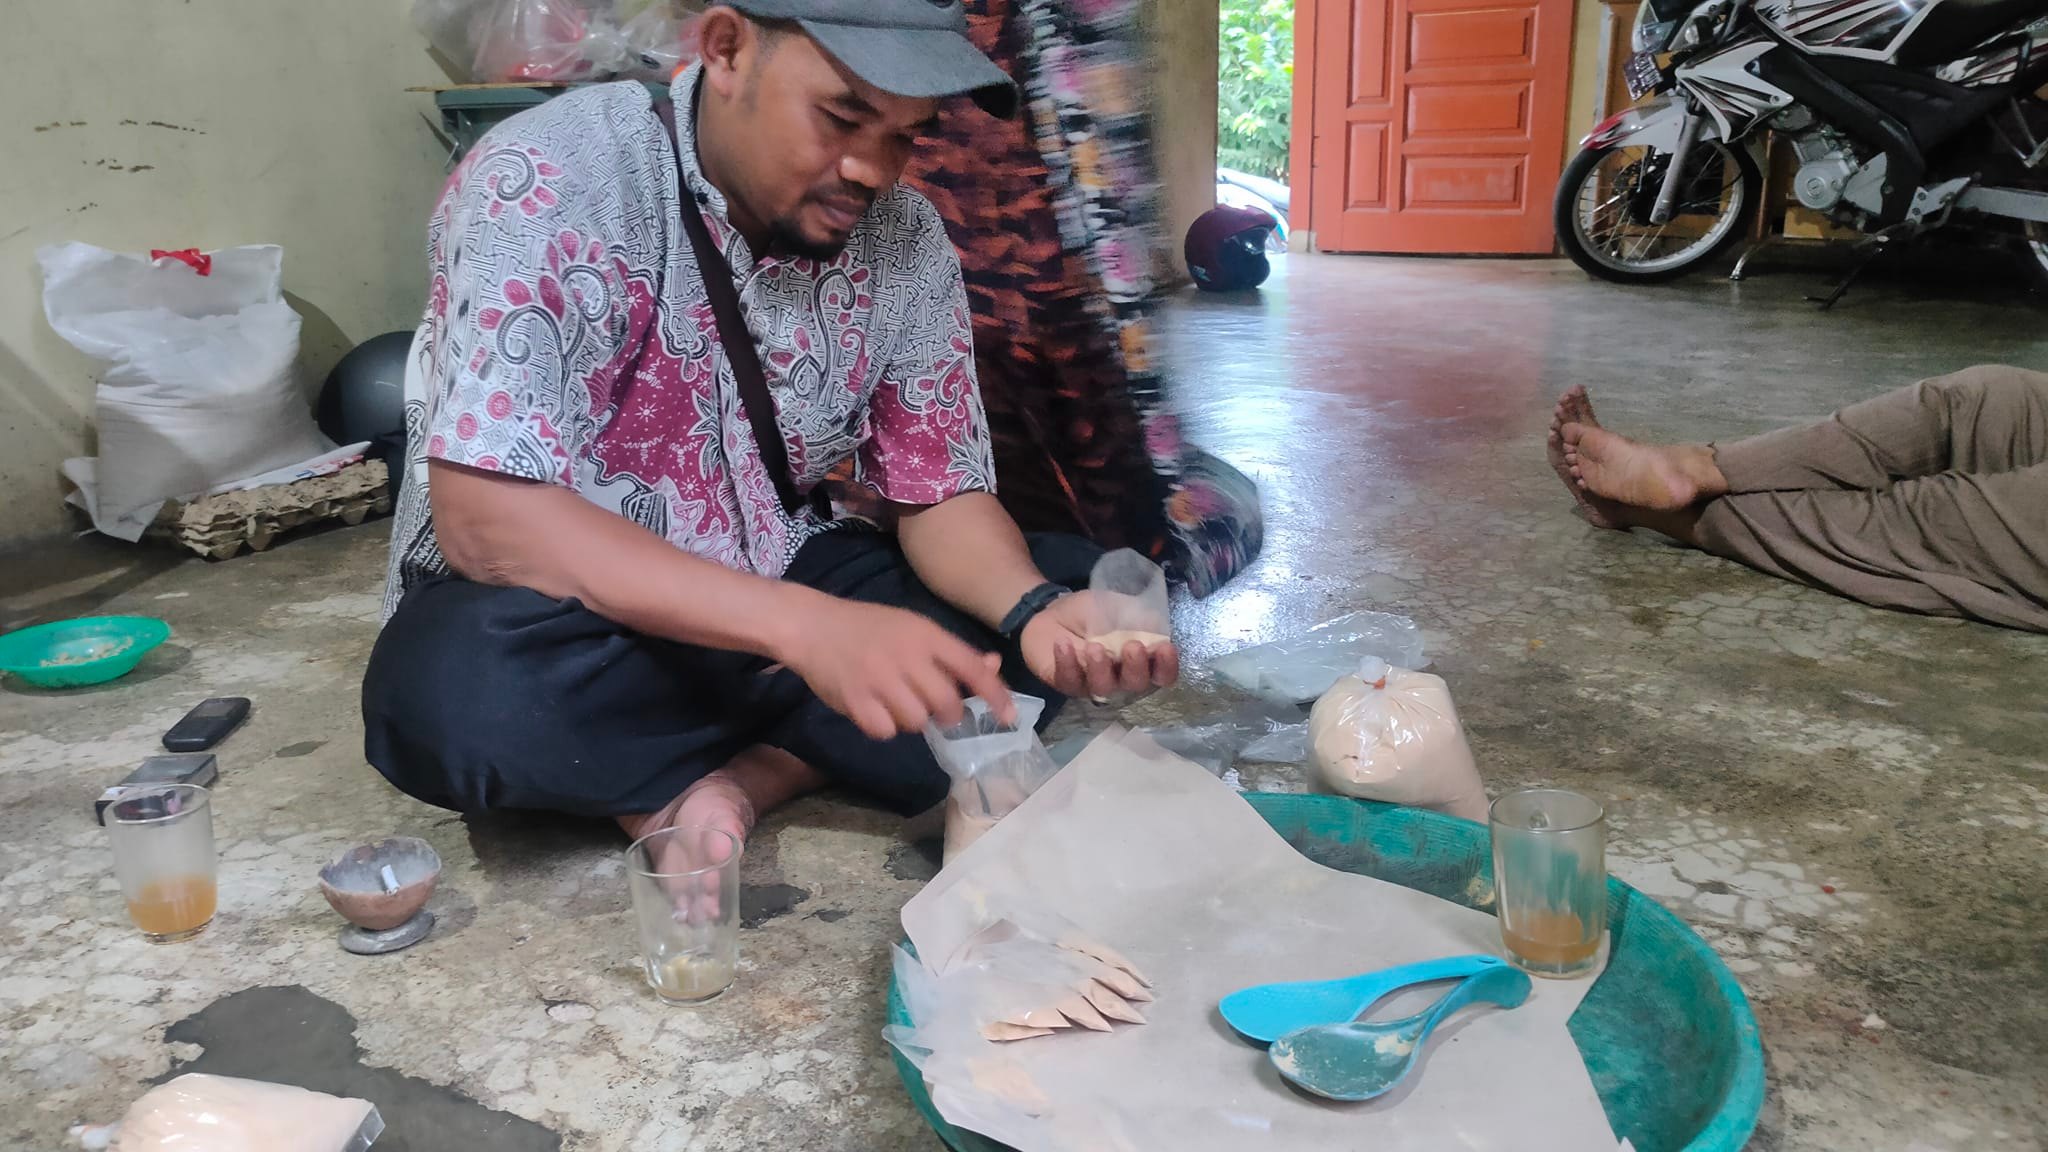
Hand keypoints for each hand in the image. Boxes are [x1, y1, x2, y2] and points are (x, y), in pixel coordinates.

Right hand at [781, 596, 1012, 739]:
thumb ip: (952, 651)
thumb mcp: (914, 627)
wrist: (813, 625)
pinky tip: (873, 707)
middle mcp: (907, 657)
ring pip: (917, 722)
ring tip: (894, 700)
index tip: (1011, 716)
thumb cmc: (870, 627)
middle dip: (945, 714)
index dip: (996, 694)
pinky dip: (883, 726)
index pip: (972, 668)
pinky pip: (886, 731)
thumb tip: (993, 665)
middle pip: (948, 705)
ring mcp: (880, 679)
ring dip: (911, 719)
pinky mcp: (856, 700)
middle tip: (929, 704)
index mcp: (926, 635)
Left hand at [1018, 591, 1178, 701]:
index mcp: (1140, 660)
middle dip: (1136, 667)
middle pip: (1136, 685)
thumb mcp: (1119, 606)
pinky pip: (1070, 681)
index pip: (1162, 674)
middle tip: (1131, 647)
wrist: (1053, 612)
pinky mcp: (1066, 683)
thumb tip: (1156, 626)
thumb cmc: (1092, 613)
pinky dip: (1067, 663)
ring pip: (1103, 688)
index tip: (1165, 648)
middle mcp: (1121, 678)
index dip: (1167, 666)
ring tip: (1094, 646)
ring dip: (1101, 668)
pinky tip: (1063, 644)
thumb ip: (1139, 617)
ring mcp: (1093, 684)